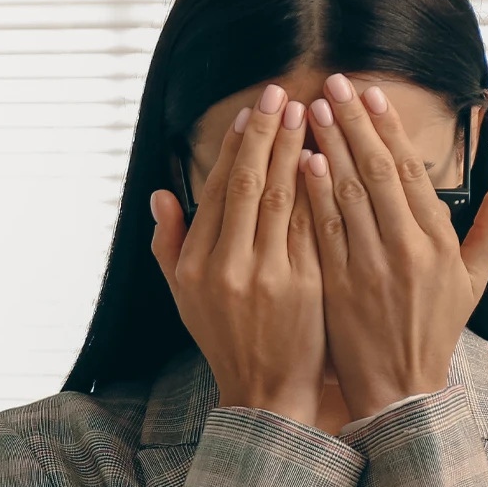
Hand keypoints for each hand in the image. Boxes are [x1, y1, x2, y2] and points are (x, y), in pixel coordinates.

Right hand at [149, 84, 325, 426]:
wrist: (265, 392)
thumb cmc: (226, 338)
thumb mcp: (184, 295)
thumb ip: (169, 243)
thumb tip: (161, 195)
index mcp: (198, 264)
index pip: (220, 191)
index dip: (237, 147)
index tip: (252, 112)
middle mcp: (229, 266)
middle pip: (251, 185)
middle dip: (267, 134)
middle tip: (282, 94)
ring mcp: (269, 276)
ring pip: (283, 198)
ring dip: (296, 150)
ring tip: (309, 112)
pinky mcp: (305, 287)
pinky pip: (311, 226)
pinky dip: (318, 189)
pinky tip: (326, 159)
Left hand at [301, 75, 487, 414]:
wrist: (401, 392)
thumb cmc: (434, 333)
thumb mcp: (472, 283)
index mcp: (440, 243)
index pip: (412, 173)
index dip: (390, 130)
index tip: (372, 95)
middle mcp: (409, 249)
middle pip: (378, 173)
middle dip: (356, 124)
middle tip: (335, 84)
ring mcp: (373, 267)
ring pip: (349, 195)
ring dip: (330, 148)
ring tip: (314, 110)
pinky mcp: (340, 285)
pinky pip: (325, 231)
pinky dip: (315, 195)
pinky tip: (302, 162)